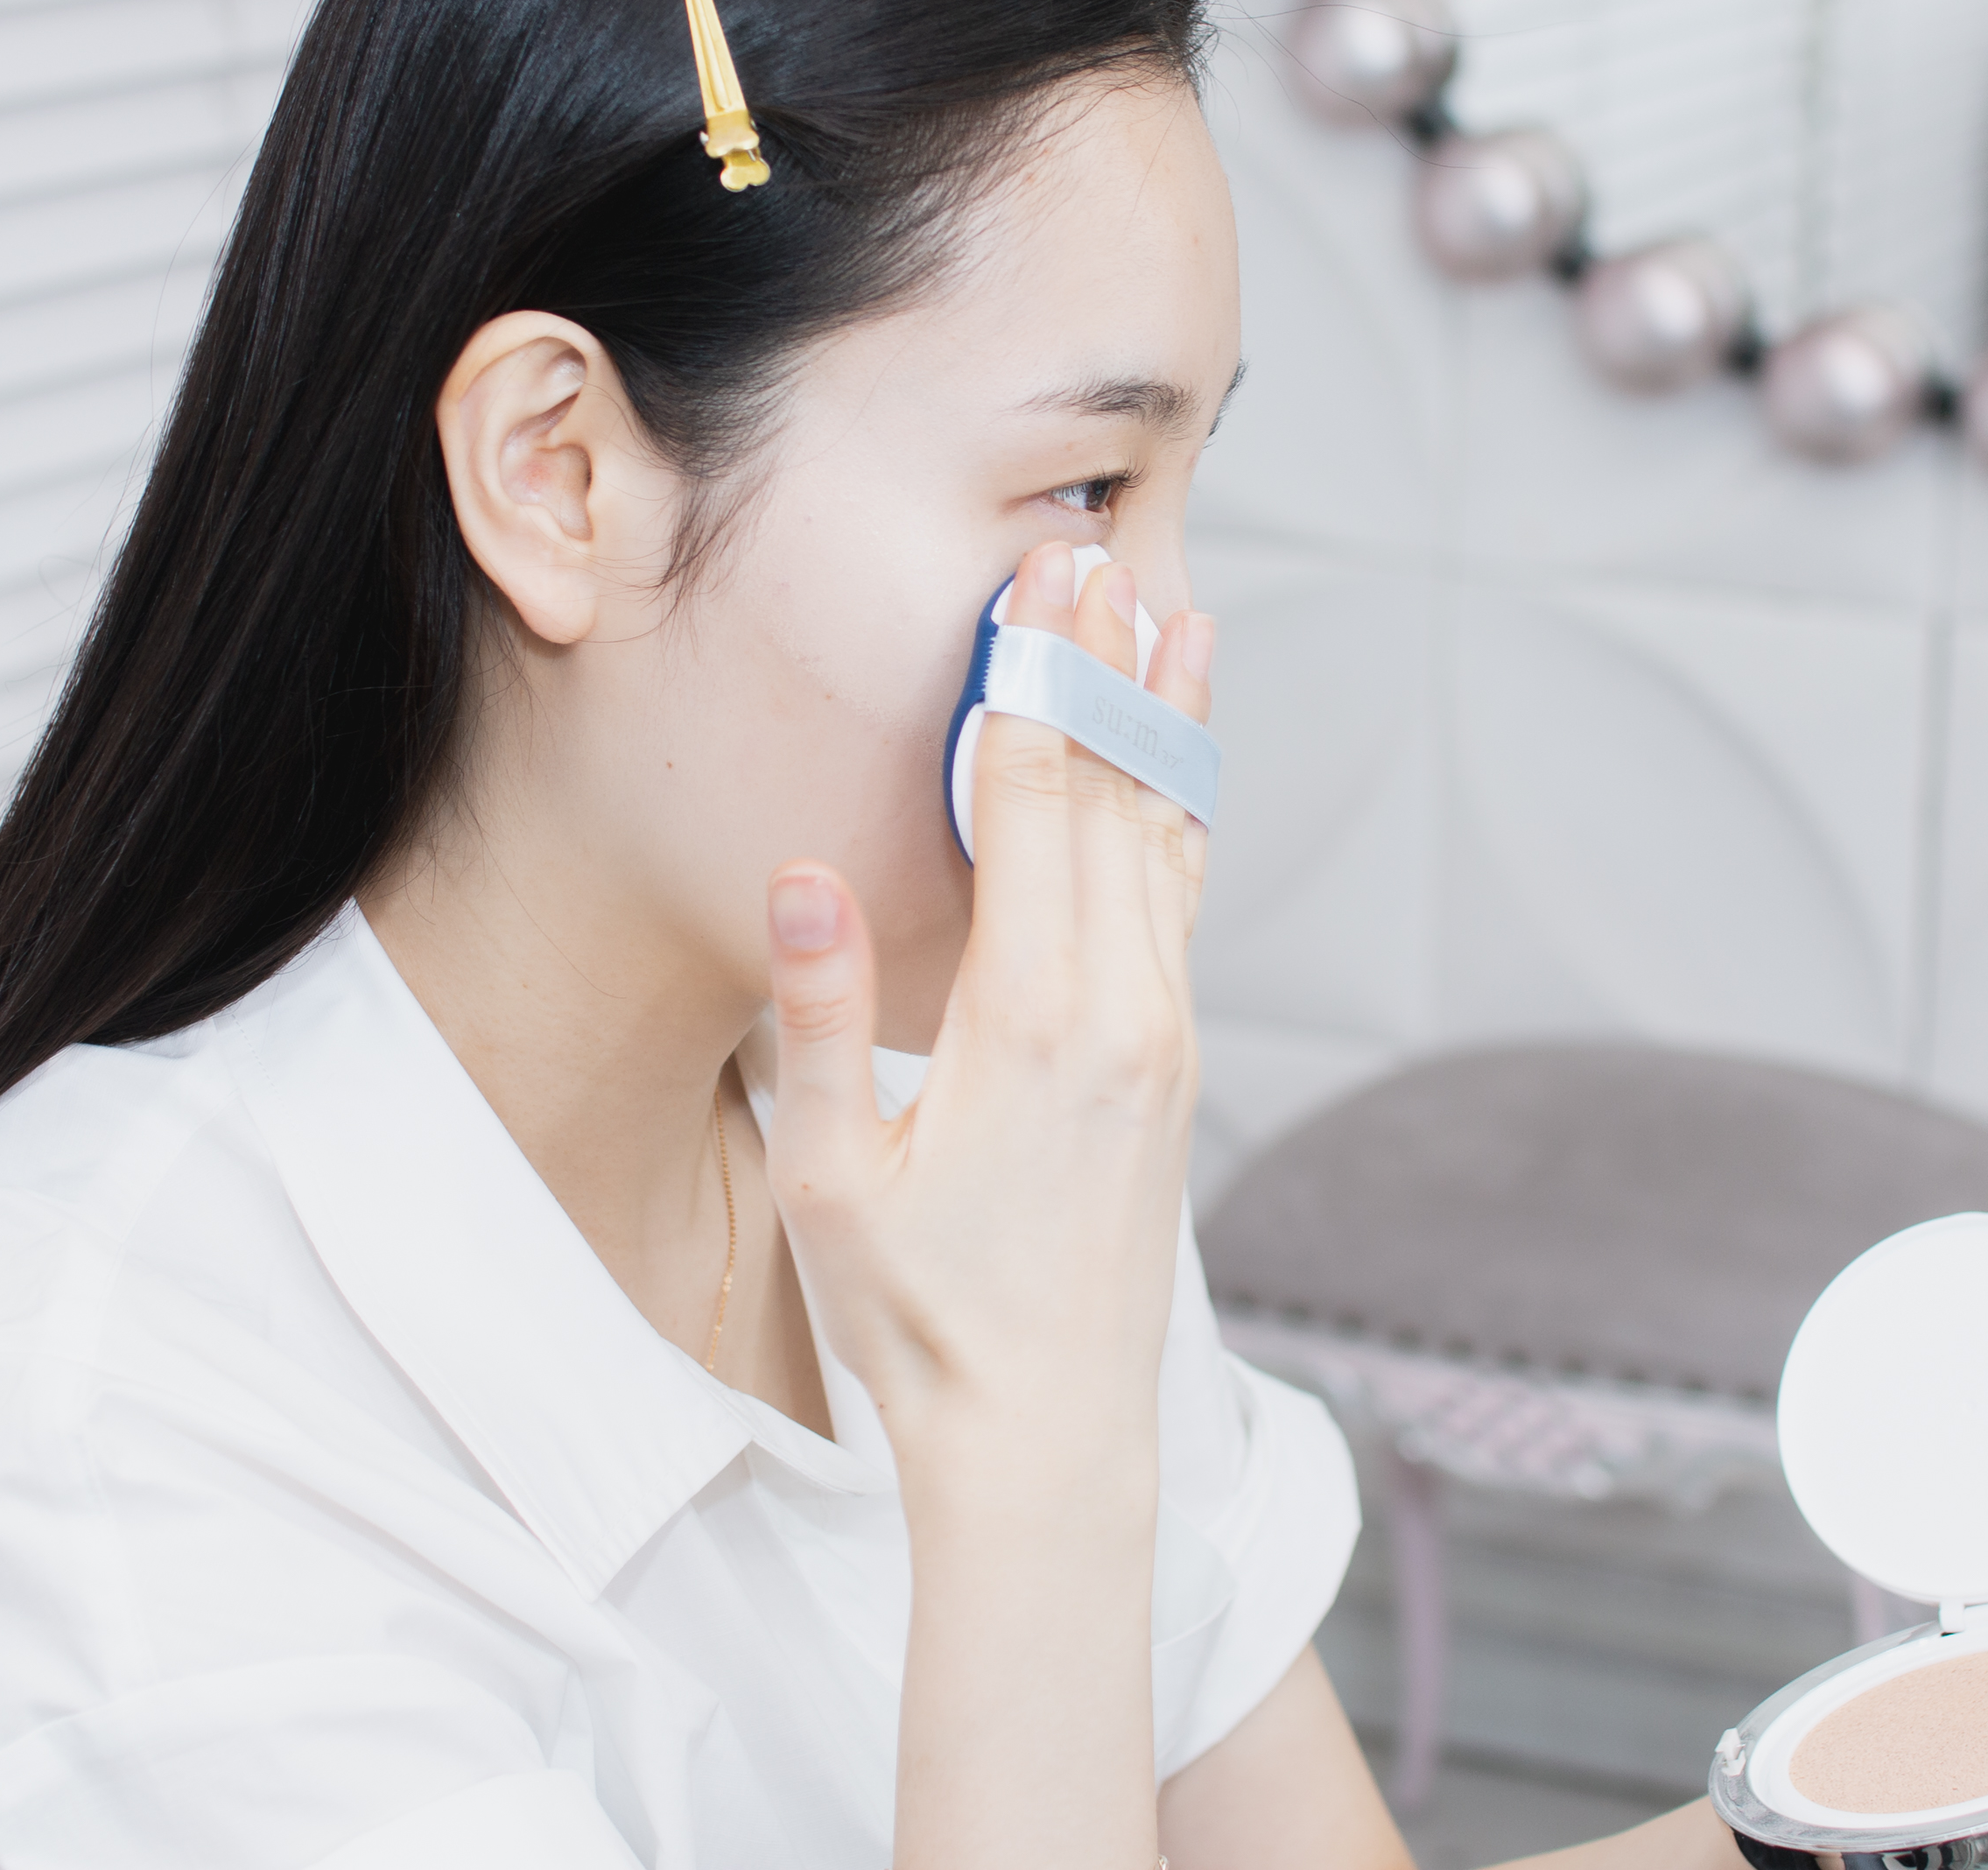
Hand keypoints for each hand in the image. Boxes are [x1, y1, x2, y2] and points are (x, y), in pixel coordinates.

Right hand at [757, 540, 1216, 1487]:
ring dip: (1165, 724)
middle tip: (1102, 550)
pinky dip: (1183, 811)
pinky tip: (1182, 765)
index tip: (1039, 578)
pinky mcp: (1179, 1063)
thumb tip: (801, 872)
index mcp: (1033, 1018)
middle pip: (1117, 795)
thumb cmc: (921, 1317)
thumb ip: (822, 1014)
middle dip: (1104, 667)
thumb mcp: (834, 1175)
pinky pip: (1186, 900)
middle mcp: (1124, 1008)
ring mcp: (1167, 1034)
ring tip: (1174, 617)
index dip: (1032, 680)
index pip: (1035, 804)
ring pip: (1170, 838)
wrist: (1051, 1438)